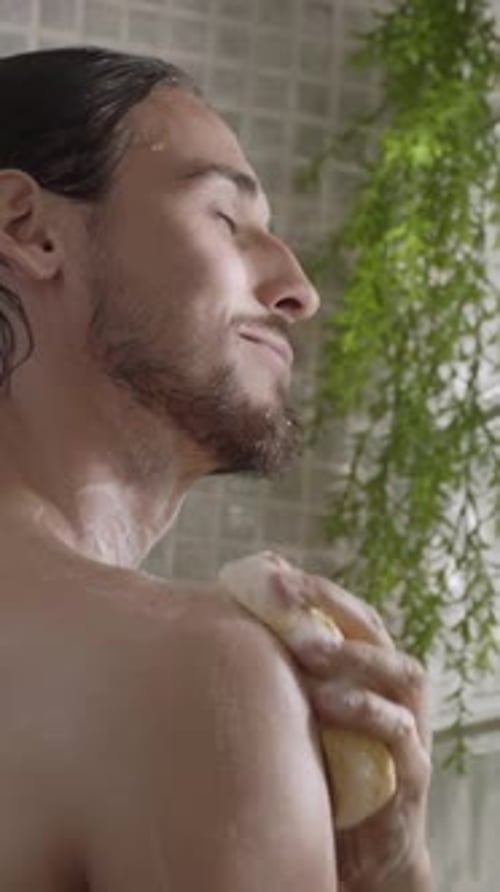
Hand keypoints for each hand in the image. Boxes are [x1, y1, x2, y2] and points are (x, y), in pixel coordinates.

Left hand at [278, 569, 432, 891]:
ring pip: (398, 672)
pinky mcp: (411, 772)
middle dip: (328, 603)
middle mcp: (391, 686)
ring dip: (354, 654)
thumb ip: (279, 666)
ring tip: (310, 645)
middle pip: (371, 627)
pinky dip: (367, 711)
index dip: (310, 587)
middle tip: (281, 589)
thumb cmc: (319, 767)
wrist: (354, 850)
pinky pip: (399, 732)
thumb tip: (230, 609)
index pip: (345, 609)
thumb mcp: (296, 711)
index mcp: (364, 665)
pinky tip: (328, 701)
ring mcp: (408, 726)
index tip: (265, 570)